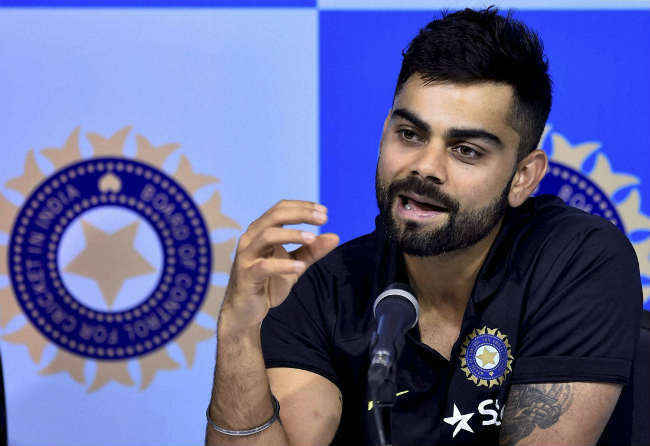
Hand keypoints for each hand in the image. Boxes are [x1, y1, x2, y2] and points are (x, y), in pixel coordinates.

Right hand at [221, 200, 338, 329]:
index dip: (303, 207)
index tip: (325, 212)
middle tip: (323, 219)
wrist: (246, 311)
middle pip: (275, 215)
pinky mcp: (246, 275)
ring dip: (292, 234)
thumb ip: (312, 251)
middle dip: (301, 214)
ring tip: (312, 239)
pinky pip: (264, 266)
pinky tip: (300, 267)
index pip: (281, 208)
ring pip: (267, 235)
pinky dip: (283, 265)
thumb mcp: (296, 264)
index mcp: (261, 231)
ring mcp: (246, 256)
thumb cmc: (269, 283)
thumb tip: (335, 237)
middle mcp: (251, 238)